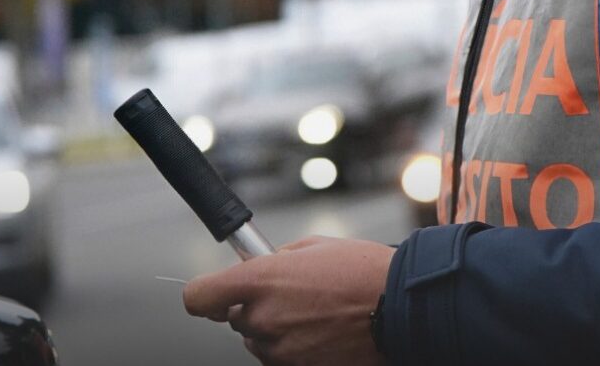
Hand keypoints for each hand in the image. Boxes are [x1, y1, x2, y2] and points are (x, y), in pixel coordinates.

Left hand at [183, 236, 394, 365]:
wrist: (400, 306)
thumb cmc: (363, 271)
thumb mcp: (315, 246)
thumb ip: (278, 259)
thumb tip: (260, 265)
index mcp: (261, 281)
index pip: (199, 297)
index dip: (205, 294)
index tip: (216, 293)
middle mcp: (263, 318)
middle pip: (235, 319)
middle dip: (257, 307)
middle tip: (293, 294)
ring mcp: (280, 349)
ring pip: (260, 341)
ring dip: (277, 329)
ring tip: (315, 312)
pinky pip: (282, 358)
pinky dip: (296, 347)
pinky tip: (323, 330)